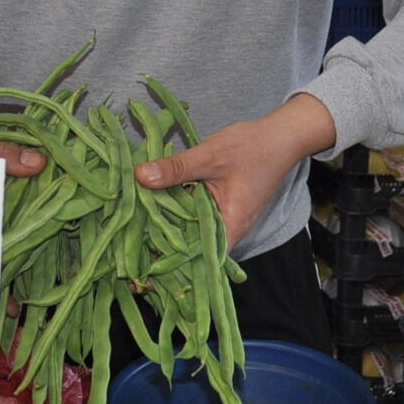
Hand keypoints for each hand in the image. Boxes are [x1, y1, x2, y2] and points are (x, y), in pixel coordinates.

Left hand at [134, 94, 336, 247]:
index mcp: (230, 226)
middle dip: (159, 248)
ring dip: (165, 229)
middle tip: (124, 250)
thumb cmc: (252, 147)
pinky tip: (150, 206)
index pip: (197, 259)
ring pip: (189, 232)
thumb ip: (177, 168)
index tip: (138, 266)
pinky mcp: (217, 209)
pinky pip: (193, 217)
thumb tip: (140, 176)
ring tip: (129, 231)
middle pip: (189, 248)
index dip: (168, 265)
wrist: (278, 137)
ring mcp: (223, 220)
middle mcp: (227, 230)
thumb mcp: (210, 155)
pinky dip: (175, 213)